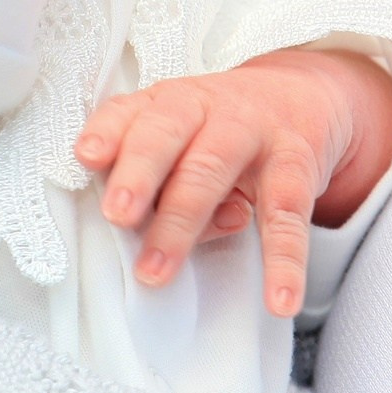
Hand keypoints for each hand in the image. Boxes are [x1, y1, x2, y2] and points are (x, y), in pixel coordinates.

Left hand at [73, 49, 391, 316]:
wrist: (304, 94)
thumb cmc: (223, 126)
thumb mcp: (186, 135)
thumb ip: (159, 175)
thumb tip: (142, 229)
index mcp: (170, 102)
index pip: (131, 110)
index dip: (107, 131)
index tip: (86, 157)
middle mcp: (208, 108)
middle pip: (166, 135)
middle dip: (139, 176)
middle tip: (117, 216)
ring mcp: (255, 132)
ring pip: (214, 170)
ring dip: (182, 222)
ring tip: (157, 271)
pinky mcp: (297, 164)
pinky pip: (287, 215)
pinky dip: (284, 259)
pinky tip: (279, 298)